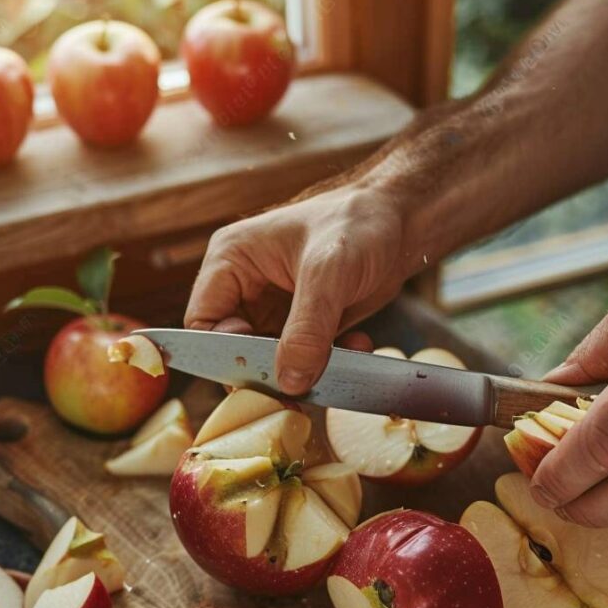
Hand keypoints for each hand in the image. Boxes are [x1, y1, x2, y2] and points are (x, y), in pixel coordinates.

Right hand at [186, 185, 410, 394]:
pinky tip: (358, 346)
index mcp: (231, 259)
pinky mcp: (304, 323)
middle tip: (303, 386)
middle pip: (235, 349)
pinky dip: (328, 363)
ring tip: (341, 361)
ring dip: (305, 368)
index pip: (202, 321)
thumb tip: (288, 383)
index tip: (263, 371)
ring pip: (271, 360)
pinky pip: (302, 359)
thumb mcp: (328, 274)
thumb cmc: (359, 224)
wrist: (404, 220)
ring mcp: (274, 307)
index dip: (224, 353)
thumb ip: (306, 330)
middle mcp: (245, 286)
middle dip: (269, 370)